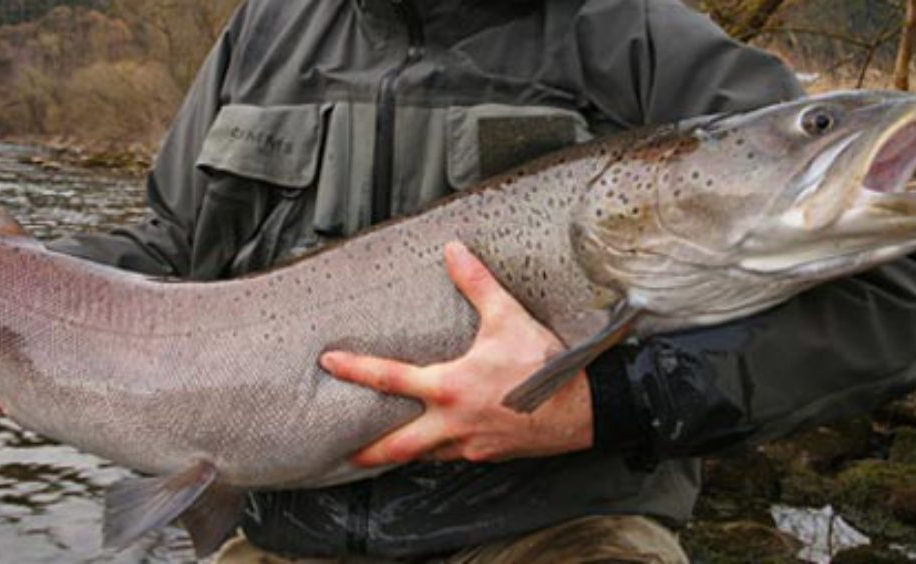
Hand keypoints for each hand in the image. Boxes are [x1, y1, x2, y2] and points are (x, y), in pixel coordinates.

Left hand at [322, 241, 593, 465]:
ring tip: (386, 449)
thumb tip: (453, 250)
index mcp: (449, 388)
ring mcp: (470, 445)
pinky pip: (455, 456)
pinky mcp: (489, 455)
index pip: (388, 378)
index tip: (329, 364)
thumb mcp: (508, 317)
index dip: (354, 370)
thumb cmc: (544, 365)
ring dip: (405, 452)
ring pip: (426, 456)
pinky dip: (440, 452)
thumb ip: (475, 283)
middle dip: (368, 452)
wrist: (586, 409)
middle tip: (345, 454)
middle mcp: (453, 423)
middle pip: (397, 445)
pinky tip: (440, 443)